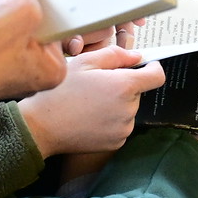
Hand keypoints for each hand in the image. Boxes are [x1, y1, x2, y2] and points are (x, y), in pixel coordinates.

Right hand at [18, 45, 167, 157]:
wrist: (41, 126)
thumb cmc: (60, 91)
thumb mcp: (84, 62)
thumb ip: (115, 55)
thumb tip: (137, 57)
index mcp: (124, 86)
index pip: (157, 76)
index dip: (152, 68)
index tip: (146, 67)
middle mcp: (128, 110)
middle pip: (137, 93)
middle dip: (124, 87)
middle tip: (97, 86)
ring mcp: (123, 129)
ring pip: (128, 110)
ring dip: (116, 105)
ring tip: (89, 103)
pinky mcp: (116, 142)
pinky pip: (120, 126)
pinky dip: (110, 121)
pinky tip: (89, 118)